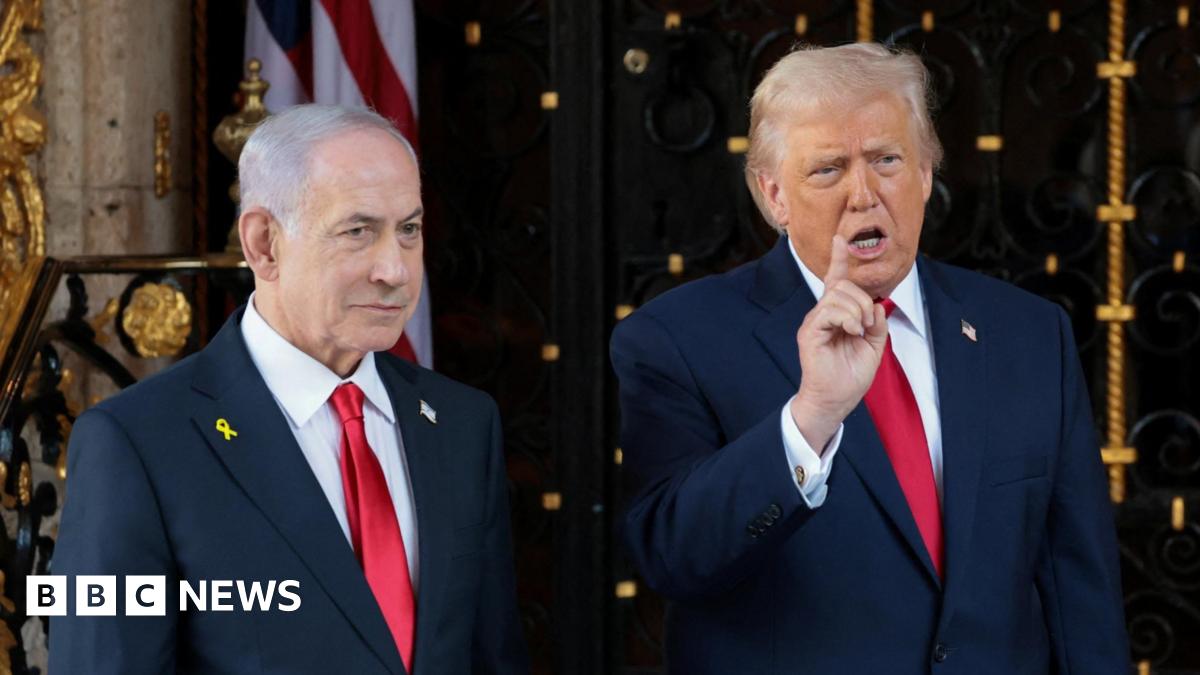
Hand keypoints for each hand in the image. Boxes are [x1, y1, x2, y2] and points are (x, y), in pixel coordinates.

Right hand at [789, 235, 888, 451]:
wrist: (835, 400)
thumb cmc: (851, 376)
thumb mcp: (874, 345)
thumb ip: (877, 323)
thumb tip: (878, 306)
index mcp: (837, 314)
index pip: (836, 281)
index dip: (838, 259)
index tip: (839, 238)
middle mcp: (822, 314)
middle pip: (844, 286)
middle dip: (865, 300)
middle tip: (870, 323)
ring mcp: (814, 322)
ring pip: (837, 295)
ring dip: (858, 310)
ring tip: (859, 330)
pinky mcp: (809, 332)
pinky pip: (828, 310)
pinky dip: (846, 317)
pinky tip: (851, 330)